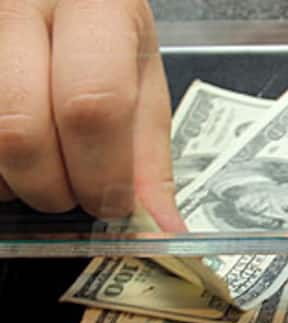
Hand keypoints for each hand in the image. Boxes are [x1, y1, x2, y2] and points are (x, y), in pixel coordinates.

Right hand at [0, 0, 183, 230]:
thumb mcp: (142, 77)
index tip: (112, 204)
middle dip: (54, 188)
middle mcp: (21, 8)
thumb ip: (148, 154)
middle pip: (22, 129)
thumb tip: (162, 227)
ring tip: (43, 171)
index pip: (93, 104)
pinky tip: (12, 160)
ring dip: (14, 182)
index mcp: (94, 9)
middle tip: (75, 197)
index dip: (101, 171)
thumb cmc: (102, 33)